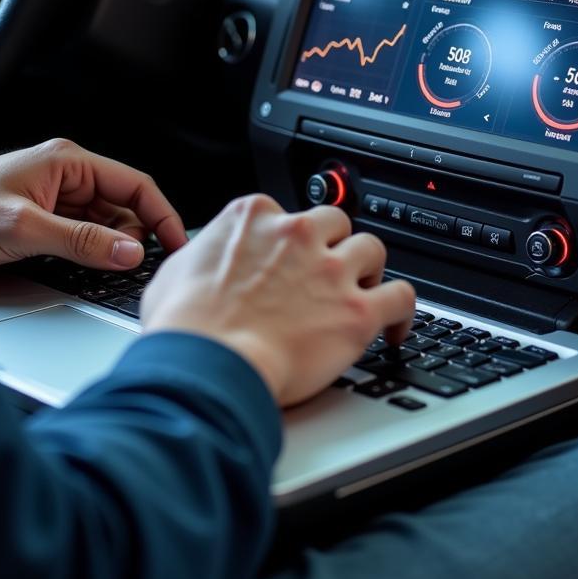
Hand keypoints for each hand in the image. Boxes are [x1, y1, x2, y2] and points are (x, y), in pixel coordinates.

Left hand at [0, 139, 187, 281]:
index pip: (133, 184)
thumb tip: (129, 252)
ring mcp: (54, 206)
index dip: (160, 213)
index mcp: (67, 162)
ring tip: (116, 272)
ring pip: (105, 228)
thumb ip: (81, 241)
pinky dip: (94, 258)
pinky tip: (95, 272)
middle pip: (124, 208)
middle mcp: (65, 181)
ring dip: (113, 250)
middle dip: (136, 237)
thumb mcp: (23, 227)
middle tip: (140, 267)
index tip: (175, 242)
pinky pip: (83, 242)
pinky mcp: (43, 230)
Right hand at [141, 194, 414, 406]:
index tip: (288, 258)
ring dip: (367, 271)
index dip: (288, 240)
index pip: (285, 213)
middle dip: (333, 246)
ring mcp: (330, 270)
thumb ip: (202, 254)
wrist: (207, 364)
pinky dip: (403, 311)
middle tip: (326, 273)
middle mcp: (296, 235)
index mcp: (253, 217)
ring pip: (372, 250)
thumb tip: (201, 260)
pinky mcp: (356, 311)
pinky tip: (395, 326)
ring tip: (359, 292)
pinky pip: (402, 297)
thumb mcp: (174, 270)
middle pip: (335, 223)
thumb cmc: (185, 326)